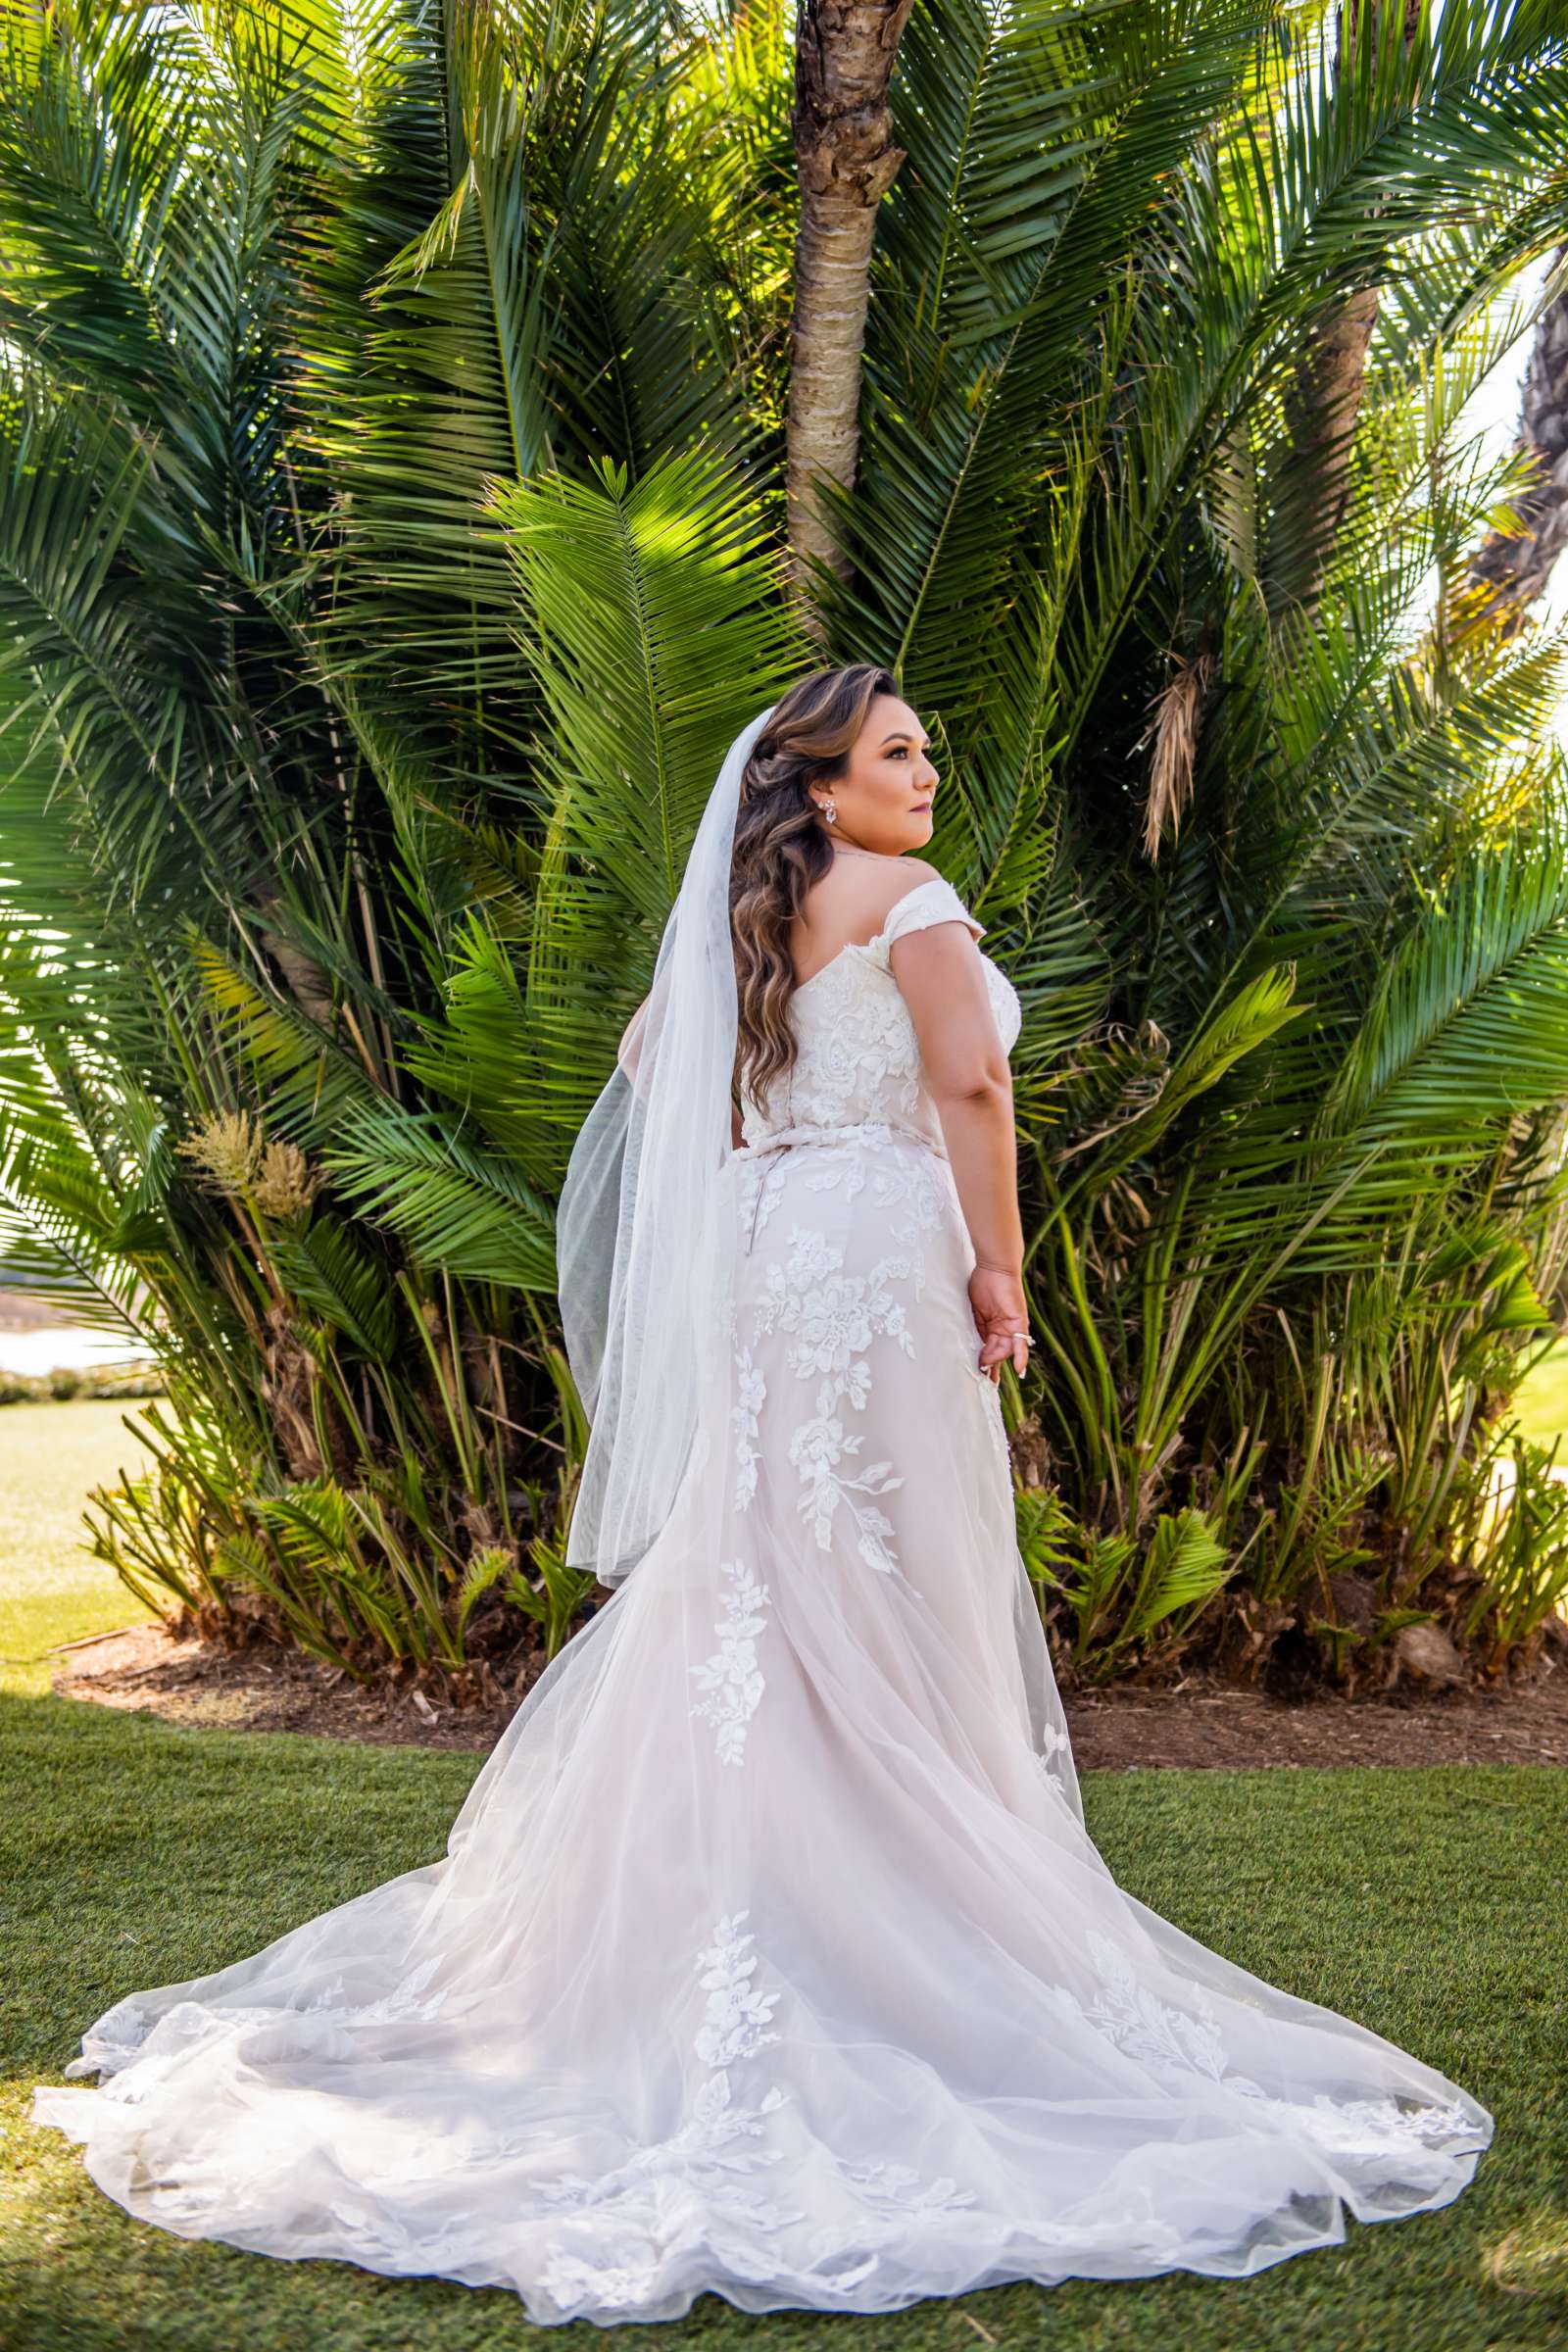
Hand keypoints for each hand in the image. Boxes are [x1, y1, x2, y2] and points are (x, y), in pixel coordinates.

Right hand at [969, 1265, 1031, 1384]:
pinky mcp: (1019, 1322)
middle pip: (997, 1354)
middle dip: (991, 1369)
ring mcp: (1012, 1327)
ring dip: (997, 1363)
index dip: (981, 1362)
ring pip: (1005, 1351)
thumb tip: (972, 1348)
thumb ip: (974, 1329)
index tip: (974, 1374)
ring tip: (989, 1373)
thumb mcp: (973, 1311)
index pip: (987, 1349)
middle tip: (984, 1383)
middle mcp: (1003, 1330)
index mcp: (991, 1327)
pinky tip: (1018, 1370)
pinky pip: (1021, 1343)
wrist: (993, 1267)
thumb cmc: (981, 1283)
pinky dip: (1020, 1356)